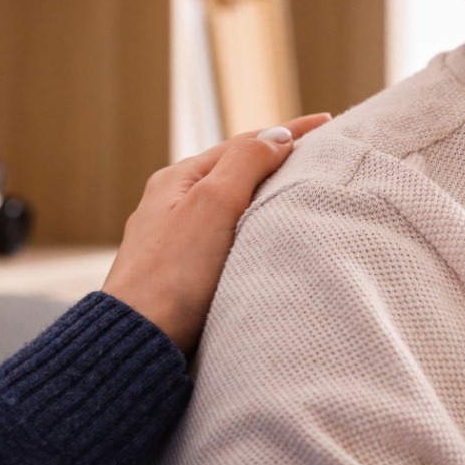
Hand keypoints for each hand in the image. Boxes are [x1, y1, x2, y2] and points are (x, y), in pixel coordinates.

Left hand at [102, 113, 331, 355]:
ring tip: (296, 191)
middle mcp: (171, 205)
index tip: (327, 123)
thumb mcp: (213, 204)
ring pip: (229, 206)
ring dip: (263, 195)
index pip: (242, 144)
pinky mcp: (181, 276)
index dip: (286, 132)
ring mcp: (174, 241)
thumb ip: (245, 164)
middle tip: (316, 152)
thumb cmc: (172, 273)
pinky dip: (251, 227)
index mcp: (176, 180)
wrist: (137, 341)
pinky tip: (263, 238)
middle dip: (274, 159)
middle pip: (233, 171)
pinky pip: (225, 237)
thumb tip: (276, 136)